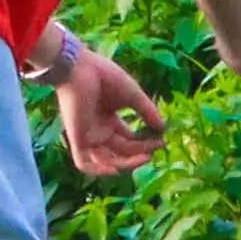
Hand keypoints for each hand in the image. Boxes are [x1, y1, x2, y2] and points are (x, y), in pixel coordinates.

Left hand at [53, 44, 168, 174]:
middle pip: (121, 150)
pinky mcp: (77, 138)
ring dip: (126, 163)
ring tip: (146, 157)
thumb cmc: (105, 77)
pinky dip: (97, 170)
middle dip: (141, 151)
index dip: (145, 143)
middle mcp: (98, 130)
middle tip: (158, 146)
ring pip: (106, 160)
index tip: (162, 139)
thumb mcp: (133, 96)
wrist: (80, 68)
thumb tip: (163, 128)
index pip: (128, 140)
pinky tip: (116, 171)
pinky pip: (83, 162)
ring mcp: (87, 135)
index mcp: (108, 120)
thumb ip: (147, 112)